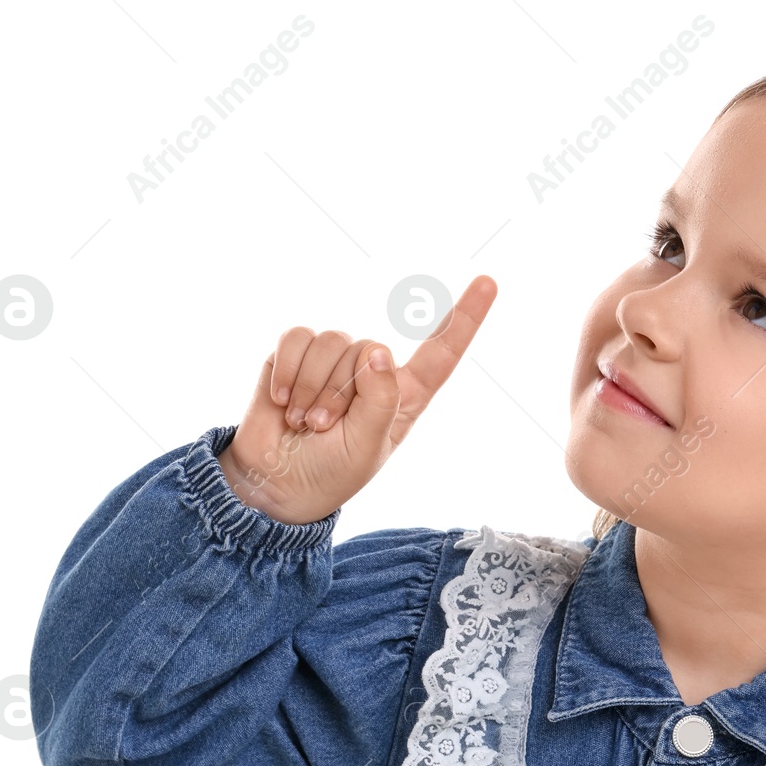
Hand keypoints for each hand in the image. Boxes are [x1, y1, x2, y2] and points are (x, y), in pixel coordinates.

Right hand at [215, 275, 496, 524]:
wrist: (276, 483)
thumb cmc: (332, 471)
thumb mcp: (367, 446)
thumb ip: (379, 400)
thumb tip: (378, 351)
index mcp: (403, 396)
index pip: (441, 353)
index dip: (465, 318)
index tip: (489, 282)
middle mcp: (372, 372)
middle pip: (366, 349)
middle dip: (338, 393)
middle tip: (322, 429)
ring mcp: (334, 361)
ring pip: (331, 341)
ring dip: (311, 387)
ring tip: (302, 421)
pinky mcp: (296, 355)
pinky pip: (297, 338)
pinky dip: (287, 370)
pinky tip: (281, 399)